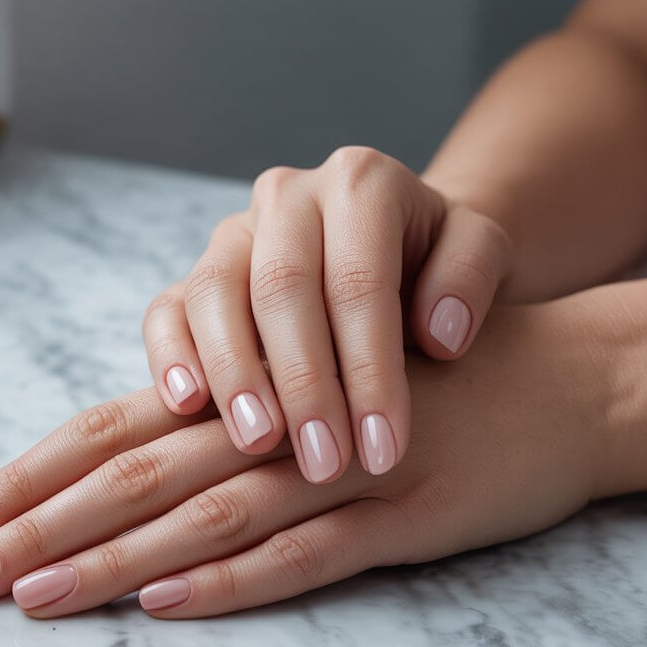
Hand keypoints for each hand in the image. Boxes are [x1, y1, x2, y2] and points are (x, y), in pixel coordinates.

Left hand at [0, 300, 611, 617]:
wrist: (566, 378)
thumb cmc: (425, 386)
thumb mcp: (320, 392)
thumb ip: (233, 427)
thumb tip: (127, 477)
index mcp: (250, 390)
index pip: (115, 428)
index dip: (33, 475)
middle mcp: (280, 422)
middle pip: (136, 470)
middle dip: (39, 524)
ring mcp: (340, 470)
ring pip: (204, 513)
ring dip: (113, 557)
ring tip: (34, 595)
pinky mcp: (403, 517)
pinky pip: (306, 553)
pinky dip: (233, 579)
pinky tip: (167, 601)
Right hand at [143, 146, 512, 483]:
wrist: (399, 251)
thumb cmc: (440, 265)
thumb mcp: (481, 252)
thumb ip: (471, 276)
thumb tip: (438, 333)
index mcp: (361, 182)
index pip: (359, 281)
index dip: (370, 371)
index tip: (384, 449)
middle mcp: (287, 196)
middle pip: (282, 288)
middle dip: (304, 385)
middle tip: (324, 463)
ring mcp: (233, 233)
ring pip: (213, 293)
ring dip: (234, 375)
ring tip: (257, 443)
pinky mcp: (194, 275)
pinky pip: (165, 309)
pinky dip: (170, 355)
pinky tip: (185, 406)